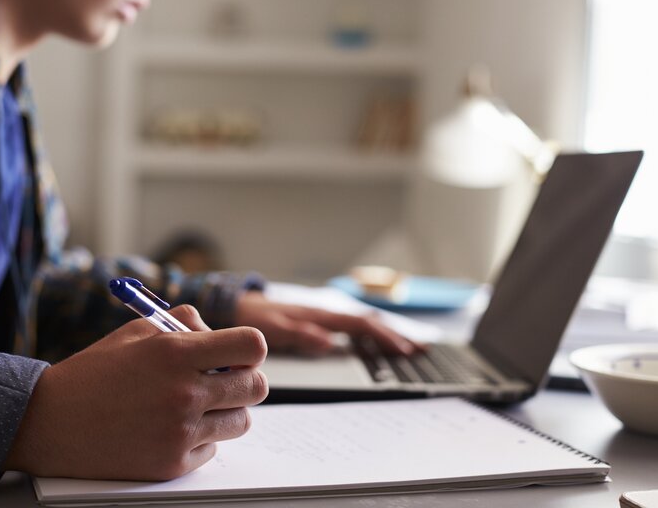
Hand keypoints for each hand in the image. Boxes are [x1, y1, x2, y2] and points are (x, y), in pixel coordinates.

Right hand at [5, 306, 268, 480]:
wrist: (49, 423)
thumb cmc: (94, 373)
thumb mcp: (137, 330)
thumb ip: (184, 323)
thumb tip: (220, 333)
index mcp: (176, 352)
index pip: (252, 346)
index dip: (250, 349)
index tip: (239, 353)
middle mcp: (183, 392)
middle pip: (257, 386)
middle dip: (246, 380)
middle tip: (225, 380)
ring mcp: (180, 431)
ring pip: (241, 421)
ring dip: (227, 411)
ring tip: (198, 405)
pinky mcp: (172, 464)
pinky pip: (214, 449)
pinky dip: (201, 440)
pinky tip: (172, 429)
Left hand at [234, 292, 423, 356]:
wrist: (236, 306)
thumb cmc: (253, 320)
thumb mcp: (273, 330)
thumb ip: (300, 335)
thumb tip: (329, 342)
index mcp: (319, 315)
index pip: (360, 325)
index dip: (383, 337)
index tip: (403, 350)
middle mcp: (325, 313)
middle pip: (368, 322)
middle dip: (395, 334)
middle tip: (420, 350)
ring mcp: (322, 317)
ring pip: (362, 323)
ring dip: (385, 334)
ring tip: (408, 346)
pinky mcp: (318, 322)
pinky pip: (350, 327)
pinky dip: (369, 333)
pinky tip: (376, 342)